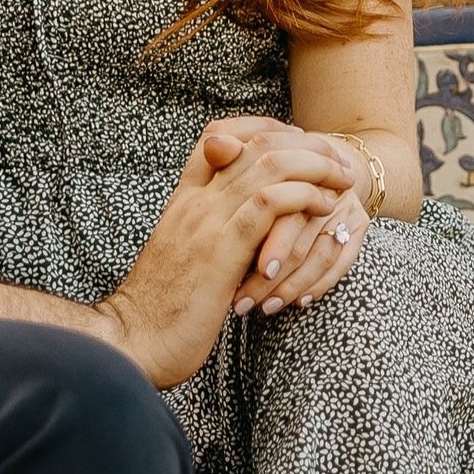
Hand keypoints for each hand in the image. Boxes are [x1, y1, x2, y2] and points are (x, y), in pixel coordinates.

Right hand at [96, 119, 349, 387]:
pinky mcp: (222, 249)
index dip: (264, 130)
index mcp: (182, 202)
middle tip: (337, 161)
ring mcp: (207, 221)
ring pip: (269, 165)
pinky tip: (325, 208)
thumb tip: (234, 238)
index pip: (219, 136)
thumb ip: (204, 238)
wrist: (132, 343)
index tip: (297, 143)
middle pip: (254, 142)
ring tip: (341, 181)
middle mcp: (195, 201)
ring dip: (316, 166)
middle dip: (304, 145)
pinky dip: (304, 197)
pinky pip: (270, 203)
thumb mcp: (180, 261)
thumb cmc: (158, 313)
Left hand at [238, 162, 370, 314]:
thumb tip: (212, 145)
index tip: (226, 271)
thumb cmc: (272, 171)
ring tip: (261, 308)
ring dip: (289, 286)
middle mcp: (324, 185)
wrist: (323, 164)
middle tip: (238, 302)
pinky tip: (298, 302)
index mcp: (297, 167)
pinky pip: (341, 262)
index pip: (277, 206)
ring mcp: (345, 206)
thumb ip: (230, 157)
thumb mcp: (251, 163)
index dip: (256, 239)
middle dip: (264, 275)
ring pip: (320, 253)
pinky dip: (318, 284)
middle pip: (298, 235)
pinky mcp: (358, 226)